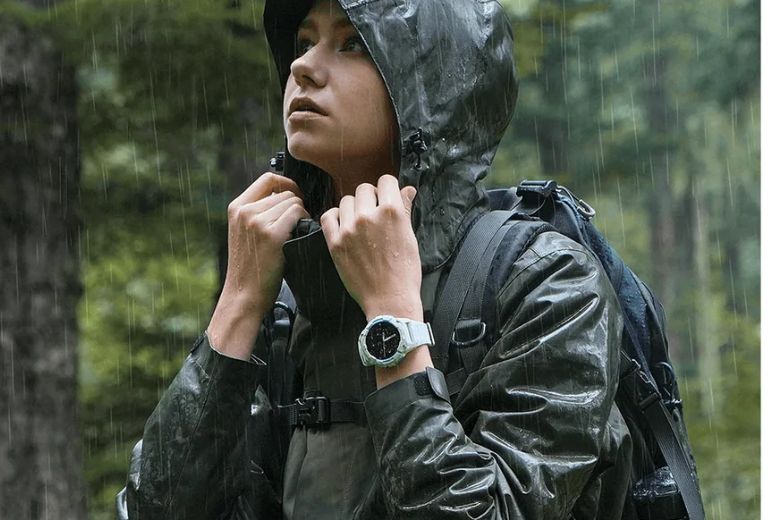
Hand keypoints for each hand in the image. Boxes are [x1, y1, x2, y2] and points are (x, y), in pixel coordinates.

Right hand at [207, 172, 309, 359]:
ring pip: (294, 202)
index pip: (268, 178)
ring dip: (302, 216)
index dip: (287, 184)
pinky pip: (299, 214)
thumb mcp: (245, 232)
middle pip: (285, 192)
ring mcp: (257, 221)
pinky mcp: (271, 234)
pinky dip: (305, 223)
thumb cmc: (251, 266)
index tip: (296, 197)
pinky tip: (299, 237)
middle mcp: (245, 211)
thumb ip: (258, 211)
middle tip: (298, 225)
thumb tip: (287, 194)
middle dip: (297, 206)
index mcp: (237, 207)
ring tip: (296, 233)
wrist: (244, 294)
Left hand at [320, 175, 421, 320]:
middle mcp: (368, 217)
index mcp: (391, 212)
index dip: (388, 188)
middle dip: (371, 198)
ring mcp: (349, 229)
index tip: (387, 197)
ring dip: (354, 208)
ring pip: (346, 201)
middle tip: (374, 213)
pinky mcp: (335, 243)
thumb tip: (407, 190)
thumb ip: (404, 209)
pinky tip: (344, 225)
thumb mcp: (410, 237)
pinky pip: (328, 216)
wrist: (390, 300)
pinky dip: (335, 217)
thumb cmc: (404, 272)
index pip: (386, 181)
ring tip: (360, 223)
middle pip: (364, 189)